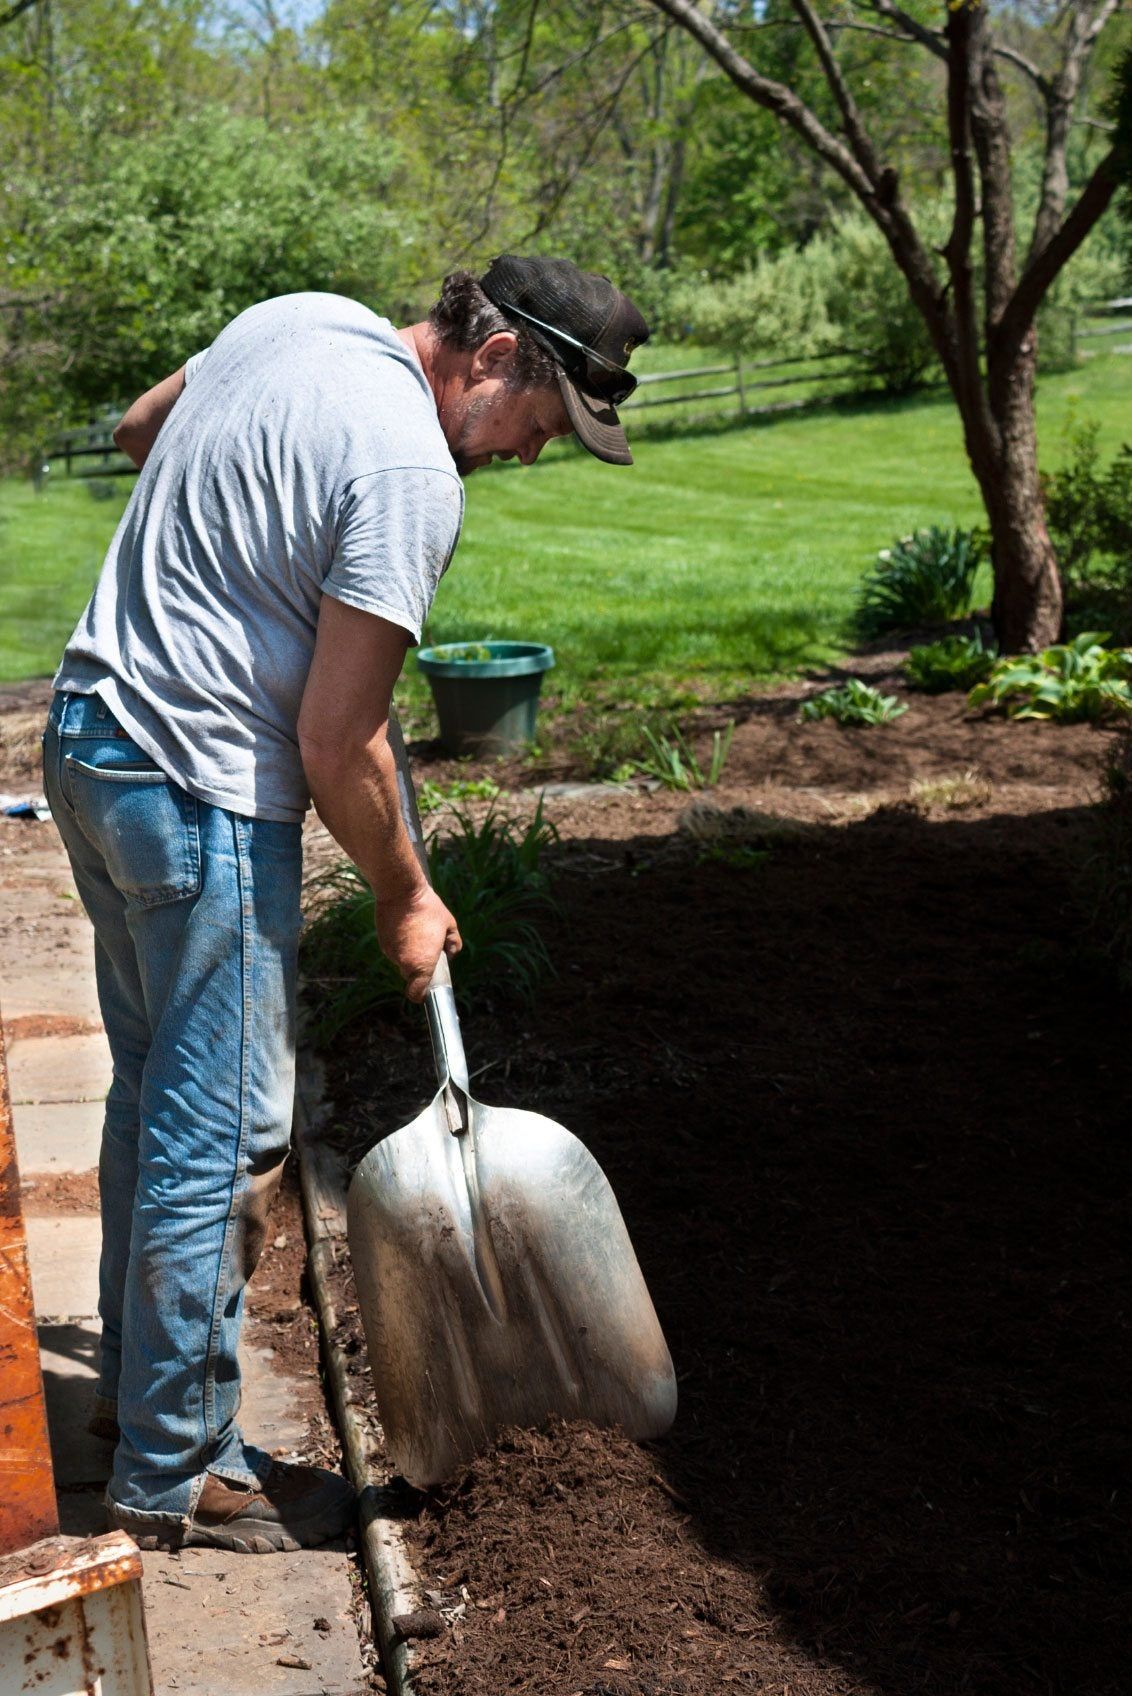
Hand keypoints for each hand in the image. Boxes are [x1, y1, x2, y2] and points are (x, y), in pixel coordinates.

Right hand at [374, 884, 461, 1003]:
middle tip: (427, 949)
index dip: (420, 995)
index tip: (425, 992)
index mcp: (422, 964)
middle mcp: (404, 962)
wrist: (400, 892)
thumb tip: (451, 953)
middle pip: (410, 975)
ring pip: (401, 961)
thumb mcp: (449, 924)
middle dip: (418, 968)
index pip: (416, 993)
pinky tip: (406, 927)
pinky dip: (400, 943)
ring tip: (417, 932)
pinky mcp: (382, 942)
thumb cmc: (428, 909)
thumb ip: (454, 943)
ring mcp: (391, 953)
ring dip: (408, 953)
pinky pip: (393, 949)